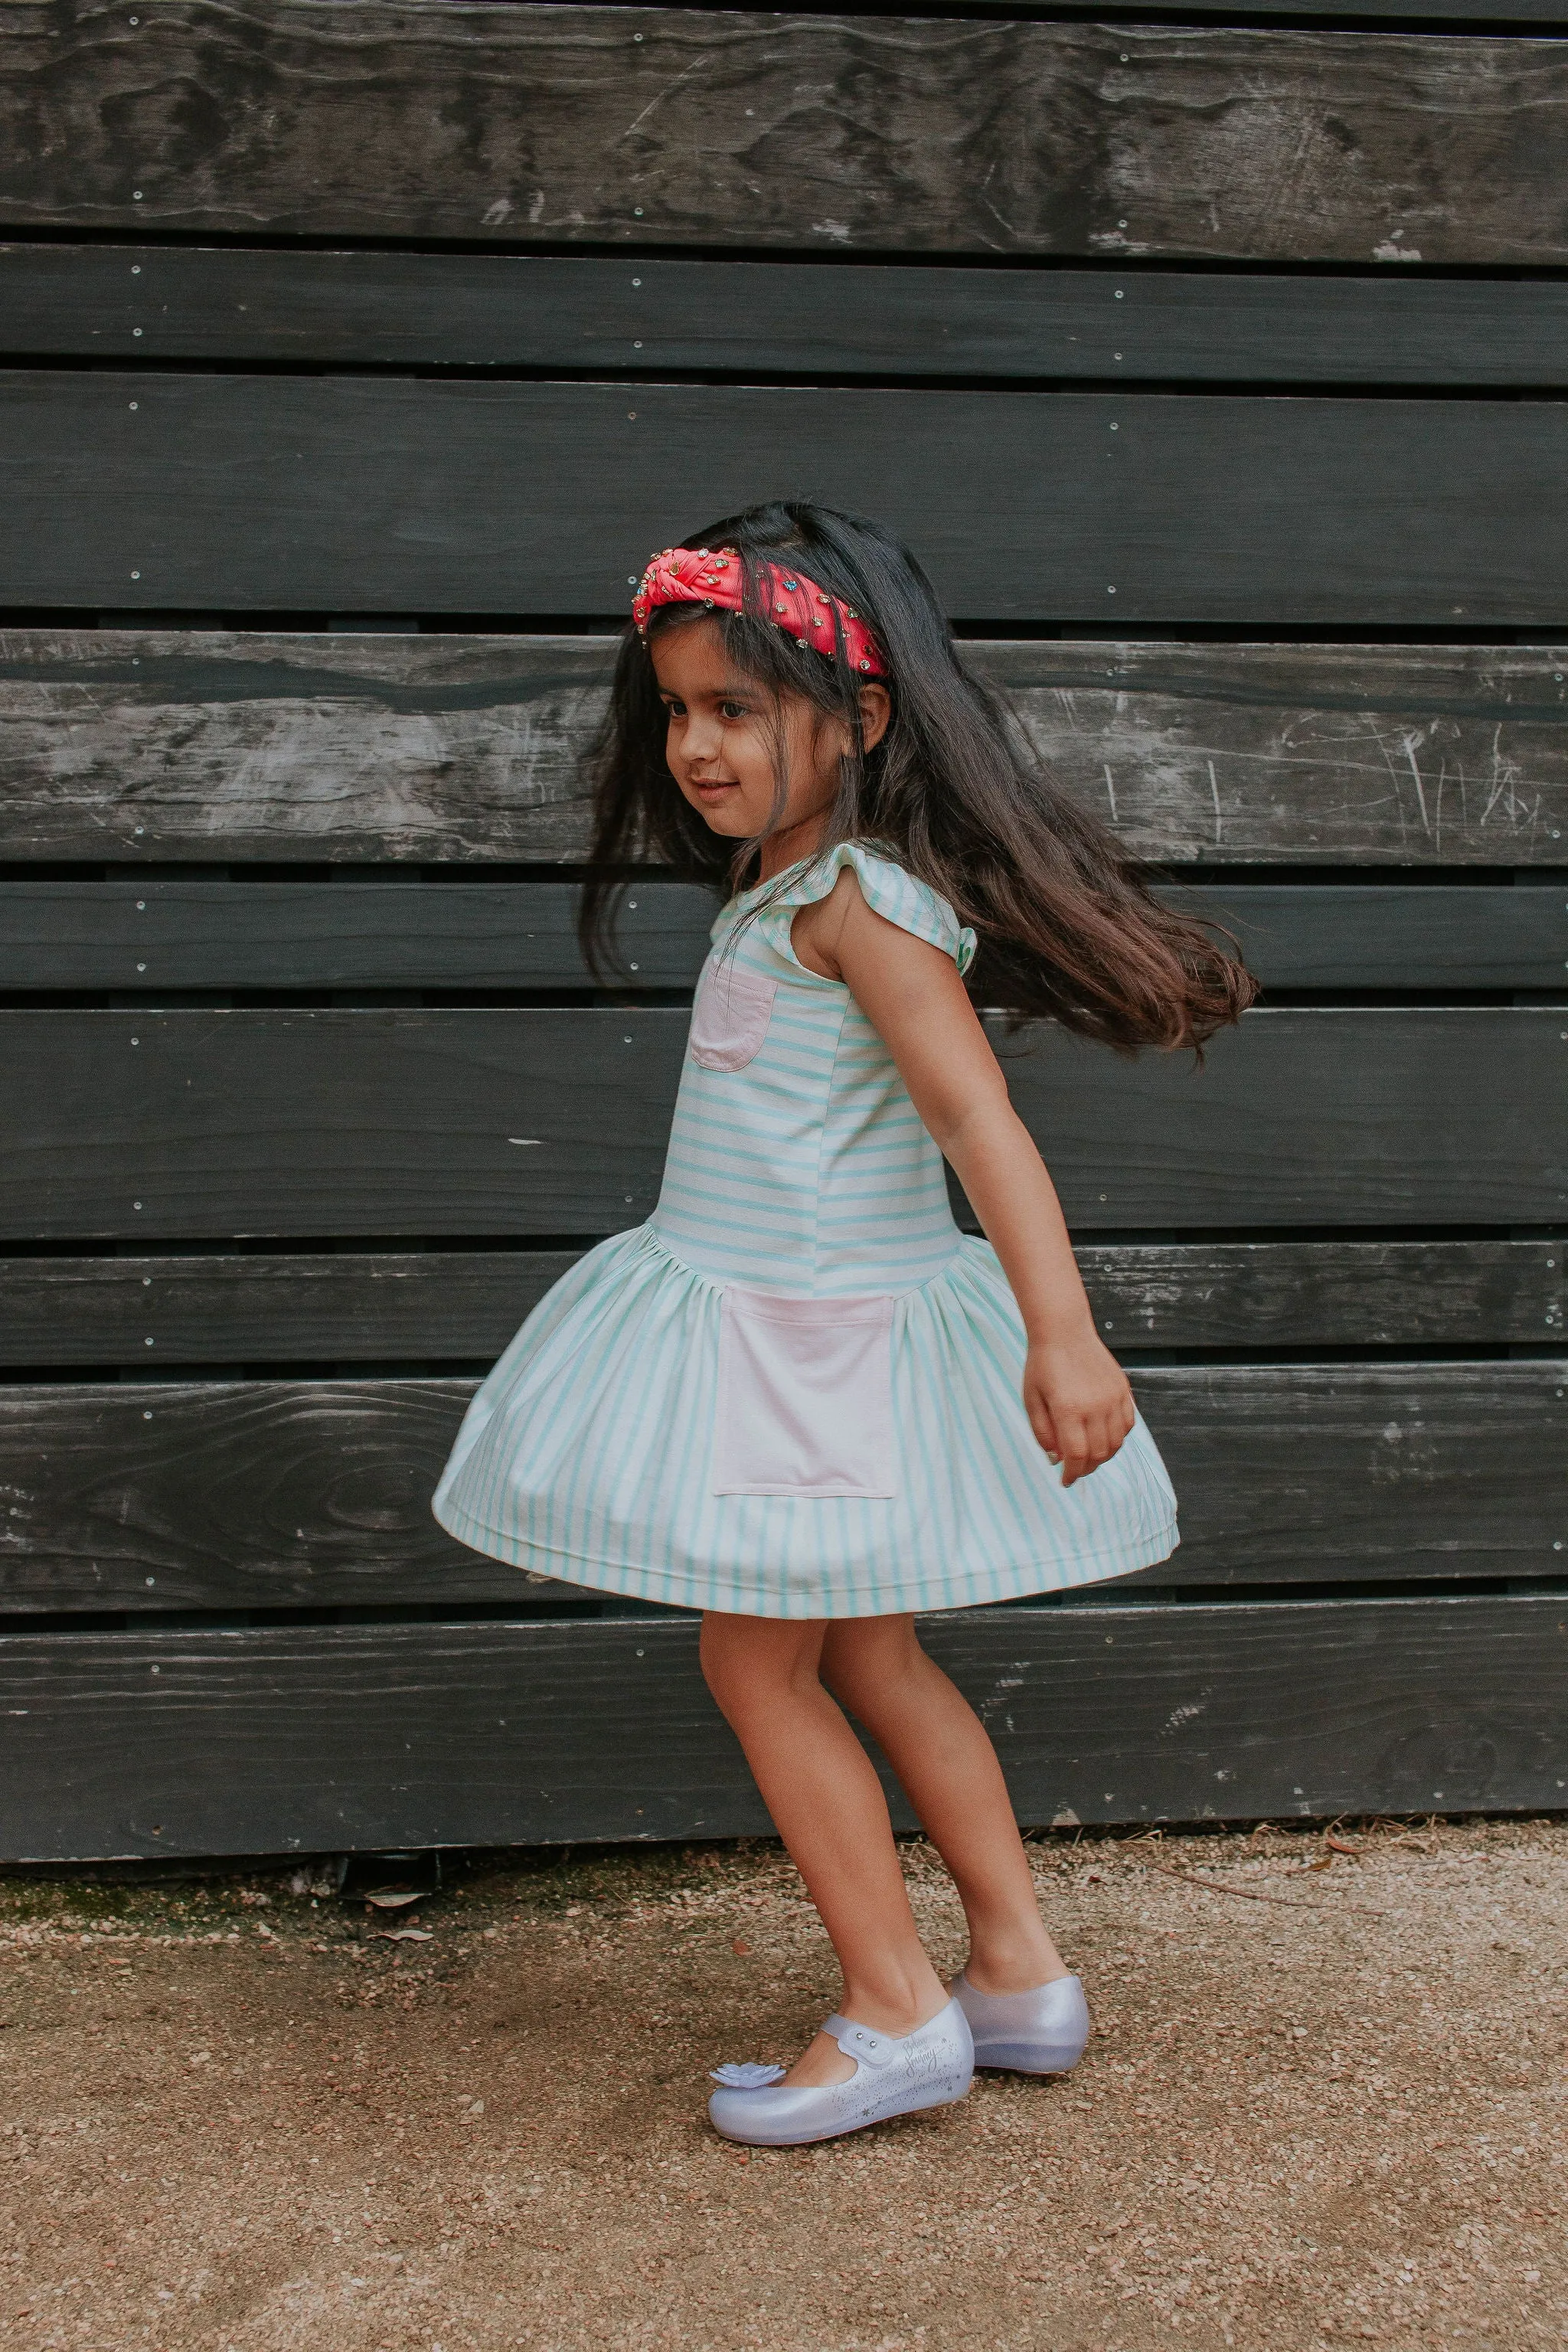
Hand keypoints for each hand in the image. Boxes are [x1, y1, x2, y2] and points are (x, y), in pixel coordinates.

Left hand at [1023, 1329, 1135, 1486]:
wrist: (1064, 1331)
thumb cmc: (1043, 1365)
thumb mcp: (1031, 1399)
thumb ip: (1042, 1432)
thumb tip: (1056, 1459)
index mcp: (1068, 1410)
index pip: (1076, 1456)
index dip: (1072, 1474)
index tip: (1065, 1481)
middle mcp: (1095, 1406)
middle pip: (1099, 1454)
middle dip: (1086, 1468)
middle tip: (1075, 1470)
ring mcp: (1112, 1398)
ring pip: (1117, 1442)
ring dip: (1103, 1456)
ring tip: (1089, 1456)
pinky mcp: (1123, 1390)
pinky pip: (1127, 1424)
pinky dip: (1118, 1438)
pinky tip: (1104, 1437)